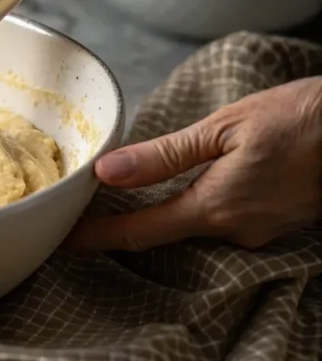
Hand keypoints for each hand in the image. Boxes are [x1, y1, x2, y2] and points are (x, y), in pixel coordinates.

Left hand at [66, 77, 321, 251]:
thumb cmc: (300, 119)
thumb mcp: (224, 128)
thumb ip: (164, 155)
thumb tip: (108, 171)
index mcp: (214, 208)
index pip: (139, 232)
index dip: (97, 238)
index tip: (62, 241)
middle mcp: (233, 230)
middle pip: (163, 231)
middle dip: (125, 222)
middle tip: (85, 208)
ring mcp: (257, 232)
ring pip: (193, 223)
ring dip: (161, 210)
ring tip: (125, 193)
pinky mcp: (273, 223)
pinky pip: (220, 218)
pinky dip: (194, 204)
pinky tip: (184, 185)